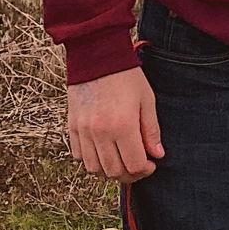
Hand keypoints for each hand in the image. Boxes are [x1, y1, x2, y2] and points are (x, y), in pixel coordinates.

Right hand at [66, 66, 163, 180]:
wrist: (96, 55)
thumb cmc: (126, 76)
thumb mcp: (146, 100)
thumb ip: (151, 131)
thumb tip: (157, 155)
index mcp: (122, 126)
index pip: (134, 166)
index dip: (145, 170)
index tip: (151, 162)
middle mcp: (100, 132)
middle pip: (114, 172)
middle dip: (129, 174)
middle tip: (138, 164)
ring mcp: (83, 131)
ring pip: (94, 168)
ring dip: (109, 169)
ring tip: (121, 158)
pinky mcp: (72, 127)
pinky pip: (78, 156)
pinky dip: (91, 159)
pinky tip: (103, 149)